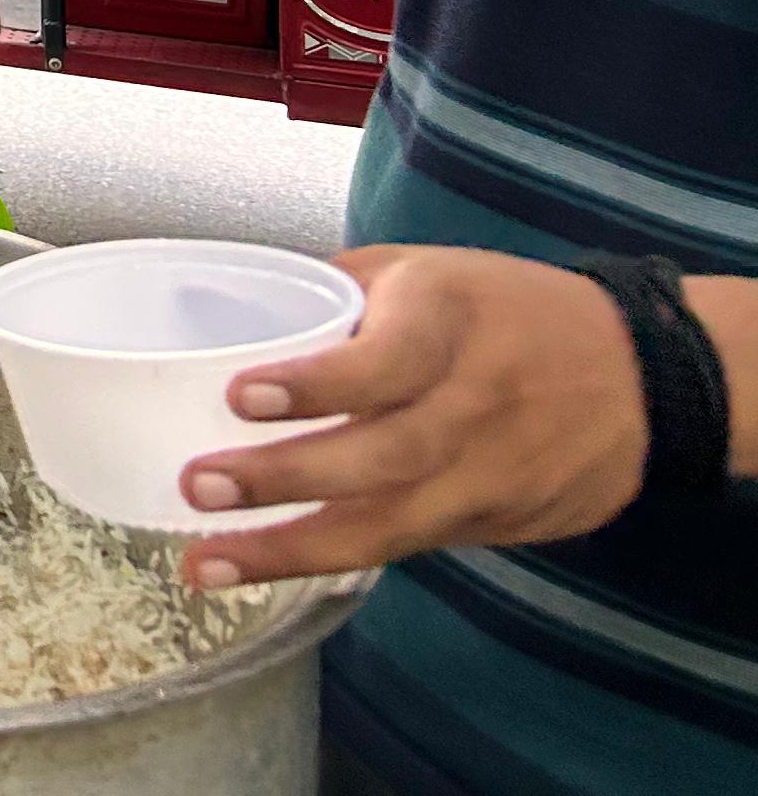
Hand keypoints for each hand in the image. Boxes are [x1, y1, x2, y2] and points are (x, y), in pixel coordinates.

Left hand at [176, 246, 647, 590]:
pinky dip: (338, 560)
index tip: (241, 395)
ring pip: (391, 523)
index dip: (316, 384)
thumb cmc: (501, 308)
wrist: (640, 374)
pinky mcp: (500, 522)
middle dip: (284, 478)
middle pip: (381, 455)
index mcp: (448, 322)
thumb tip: (226, 308)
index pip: (384, 362)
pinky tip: (270, 568)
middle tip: (198, 488)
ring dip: (292, 550)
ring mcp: (492, 473)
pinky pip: (410, 543)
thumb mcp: (424, 270)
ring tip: (207, 564)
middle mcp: (473, 403)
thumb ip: (335, 292)